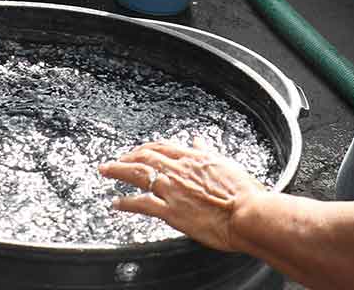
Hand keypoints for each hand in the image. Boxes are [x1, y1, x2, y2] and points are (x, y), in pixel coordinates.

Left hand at [99, 139, 265, 252]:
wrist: (247, 213)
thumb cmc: (243, 192)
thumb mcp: (225, 163)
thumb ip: (207, 151)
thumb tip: (197, 140)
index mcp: (194, 157)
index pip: (162, 146)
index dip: (145, 148)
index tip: (136, 151)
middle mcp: (179, 169)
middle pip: (145, 157)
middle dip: (125, 157)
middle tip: (113, 161)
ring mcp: (173, 190)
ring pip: (138, 175)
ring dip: (118, 171)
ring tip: (105, 171)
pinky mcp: (171, 211)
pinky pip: (141, 204)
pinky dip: (126, 202)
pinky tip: (116, 203)